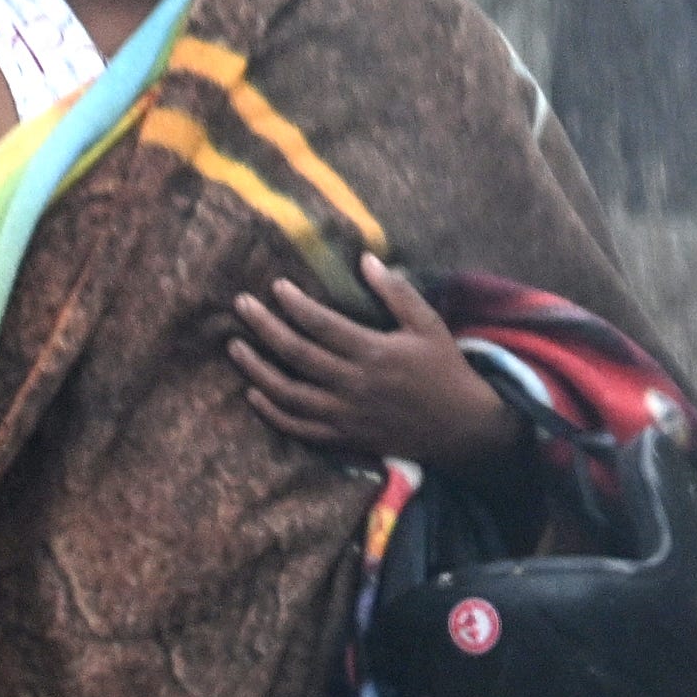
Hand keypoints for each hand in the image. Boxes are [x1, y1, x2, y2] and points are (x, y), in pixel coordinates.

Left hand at [224, 258, 523, 469]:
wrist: (460, 428)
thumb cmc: (444, 369)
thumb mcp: (428, 324)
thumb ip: (397, 291)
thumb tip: (366, 259)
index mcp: (375, 352)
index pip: (322, 325)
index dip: (294, 304)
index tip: (275, 287)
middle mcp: (355, 384)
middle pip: (297, 354)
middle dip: (264, 327)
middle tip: (241, 305)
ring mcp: (347, 414)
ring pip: (289, 394)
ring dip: (257, 370)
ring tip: (235, 346)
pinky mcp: (345, 438)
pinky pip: (299, 429)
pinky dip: (273, 413)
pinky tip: (253, 394)